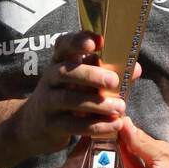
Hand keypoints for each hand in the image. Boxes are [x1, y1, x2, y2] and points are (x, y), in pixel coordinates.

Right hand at [12, 31, 140, 158]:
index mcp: (59, 62)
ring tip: (120, 107)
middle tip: (114, 81)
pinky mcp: (50, 125)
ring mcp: (47, 102)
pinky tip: (114, 125)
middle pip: (66, 72)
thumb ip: (108, 74)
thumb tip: (135, 69)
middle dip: (91, 75)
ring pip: (69, 99)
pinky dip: (96, 126)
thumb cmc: (67, 97)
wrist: (33, 126)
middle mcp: (50, 78)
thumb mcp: (82, 83)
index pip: (63, 45)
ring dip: (98, 104)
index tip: (96, 42)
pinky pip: (73, 125)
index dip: (77, 41)